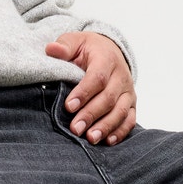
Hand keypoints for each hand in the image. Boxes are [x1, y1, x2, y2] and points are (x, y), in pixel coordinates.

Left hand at [44, 31, 136, 145]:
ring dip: (106, 127)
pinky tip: (107, 141)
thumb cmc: (88, 49)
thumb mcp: (75, 41)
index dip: (84, 93)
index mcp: (107, 59)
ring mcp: (128, 92)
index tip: (69, 106)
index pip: (98, 77)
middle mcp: (121, 77)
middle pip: (109, 98)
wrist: (109, 51)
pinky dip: (120, 132)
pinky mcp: (131, 104)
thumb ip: (64, 46)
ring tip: (90, 138)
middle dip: (91, 115)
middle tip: (75, 128)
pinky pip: (129, 120)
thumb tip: (51, 49)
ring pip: (120, 112)